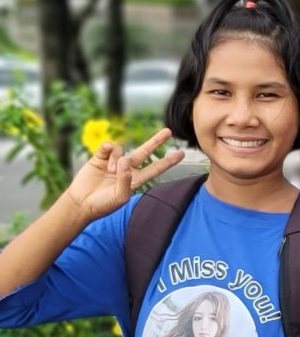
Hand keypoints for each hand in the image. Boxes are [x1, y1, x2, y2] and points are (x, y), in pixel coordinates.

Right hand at [63, 128, 184, 223]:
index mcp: (136, 180)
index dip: (168, 161)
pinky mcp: (99, 157)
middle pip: (144, 152)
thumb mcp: (119, 197)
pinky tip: (105, 160)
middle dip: (156, 141)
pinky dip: (108, 150)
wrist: (81, 203)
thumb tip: (125, 160)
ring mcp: (113, 162)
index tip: (181, 154)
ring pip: (122, 150)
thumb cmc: (103, 205)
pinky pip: (108, 146)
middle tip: (168, 131)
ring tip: (110, 171)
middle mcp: (127, 169)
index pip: (155, 169)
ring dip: (117, 158)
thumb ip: (125, 180)